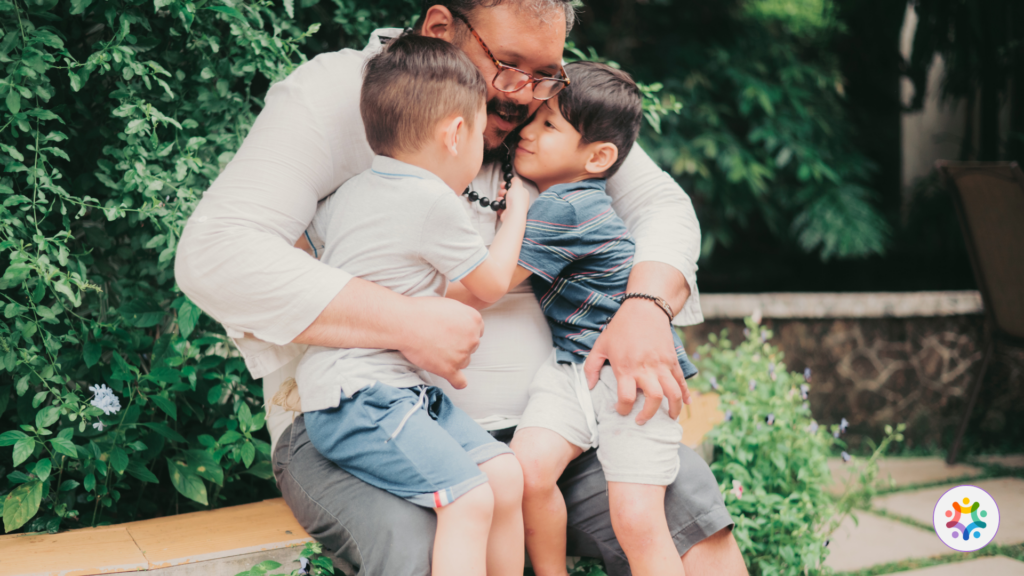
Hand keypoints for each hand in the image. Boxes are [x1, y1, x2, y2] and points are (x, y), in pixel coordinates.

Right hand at [398, 297, 483, 388]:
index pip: (477, 331)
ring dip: (453, 359)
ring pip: (464, 362)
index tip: (452, 333)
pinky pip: (460, 381)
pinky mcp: (449, 369)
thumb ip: (462, 316)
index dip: (463, 332)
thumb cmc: (422, 312)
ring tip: (435, 350)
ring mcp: (462, 355)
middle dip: (458, 345)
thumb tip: (464, 325)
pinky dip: (457, 381)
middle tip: (440, 339)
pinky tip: (453, 378)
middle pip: (471, 347)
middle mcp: (473, 338)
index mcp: (474, 320)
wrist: (406, 323)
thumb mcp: (450, 305)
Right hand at [498, 177, 528, 221]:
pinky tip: (499, 205)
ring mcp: (512, 207)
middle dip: (502, 191)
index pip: (514, 187)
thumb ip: (516, 180)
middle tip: (503, 193)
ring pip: (502, 200)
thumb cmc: (516, 199)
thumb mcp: (517, 185)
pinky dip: (498, 206)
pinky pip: (500, 207)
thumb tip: (514, 179)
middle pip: (507, 193)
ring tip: (501, 199)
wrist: (513, 214)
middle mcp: (518, 201)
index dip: (507, 185)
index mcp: (522, 194)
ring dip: (499, 198)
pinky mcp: (506, 213)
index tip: (503, 185)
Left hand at [583, 298, 688, 424]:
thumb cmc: (620, 328)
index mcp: (626, 368)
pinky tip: (687, 404)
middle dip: (649, 414)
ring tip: (670, 418)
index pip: (627, 398)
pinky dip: (686, 394)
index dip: (623, 409)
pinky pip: (681, 381)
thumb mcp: (600, 345)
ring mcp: (662, 365)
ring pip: (673, 393)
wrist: (644, 309)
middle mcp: (646, 369)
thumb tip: (589, 387)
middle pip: (654, 399)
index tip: (620, 411)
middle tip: (641, 421)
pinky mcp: (672, 360)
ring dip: (673, 409)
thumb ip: (591, 367)